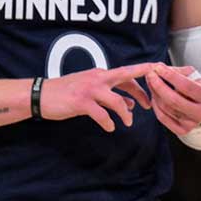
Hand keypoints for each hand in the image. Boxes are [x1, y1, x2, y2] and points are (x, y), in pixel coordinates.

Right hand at [39, 63, 156, 131]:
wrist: (42, 94)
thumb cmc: (66, 92)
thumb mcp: (90, 90)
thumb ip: (110, 94)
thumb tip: (129, 103)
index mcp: (101, 74)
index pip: (126, 72)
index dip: (143, 72)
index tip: (158, 73)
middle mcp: (98, 78)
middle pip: (127, 78)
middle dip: (141, 91)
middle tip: (149, 105)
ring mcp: (90, 89)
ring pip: (117, 101)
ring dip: (125, 114)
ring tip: (127, 123)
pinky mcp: (82, 102)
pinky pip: (102, 115)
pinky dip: (109, 123)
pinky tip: (109, 128)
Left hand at [146, 64, 200, 135]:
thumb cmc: (197, 89)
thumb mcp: (193, 76)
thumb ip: (177, 71)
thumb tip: (159, 68)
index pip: (186, 86)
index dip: (170, 76)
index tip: (158, 67)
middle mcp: (200, 112)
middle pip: (174, 100)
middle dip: (158, 86)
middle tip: (150, 75)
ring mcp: (191, 124)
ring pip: (166, 108)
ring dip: (155, 94)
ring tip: (151, 83)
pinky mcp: (182, 131)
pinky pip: (162, 118)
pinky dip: (155, 106)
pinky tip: (154, 96)